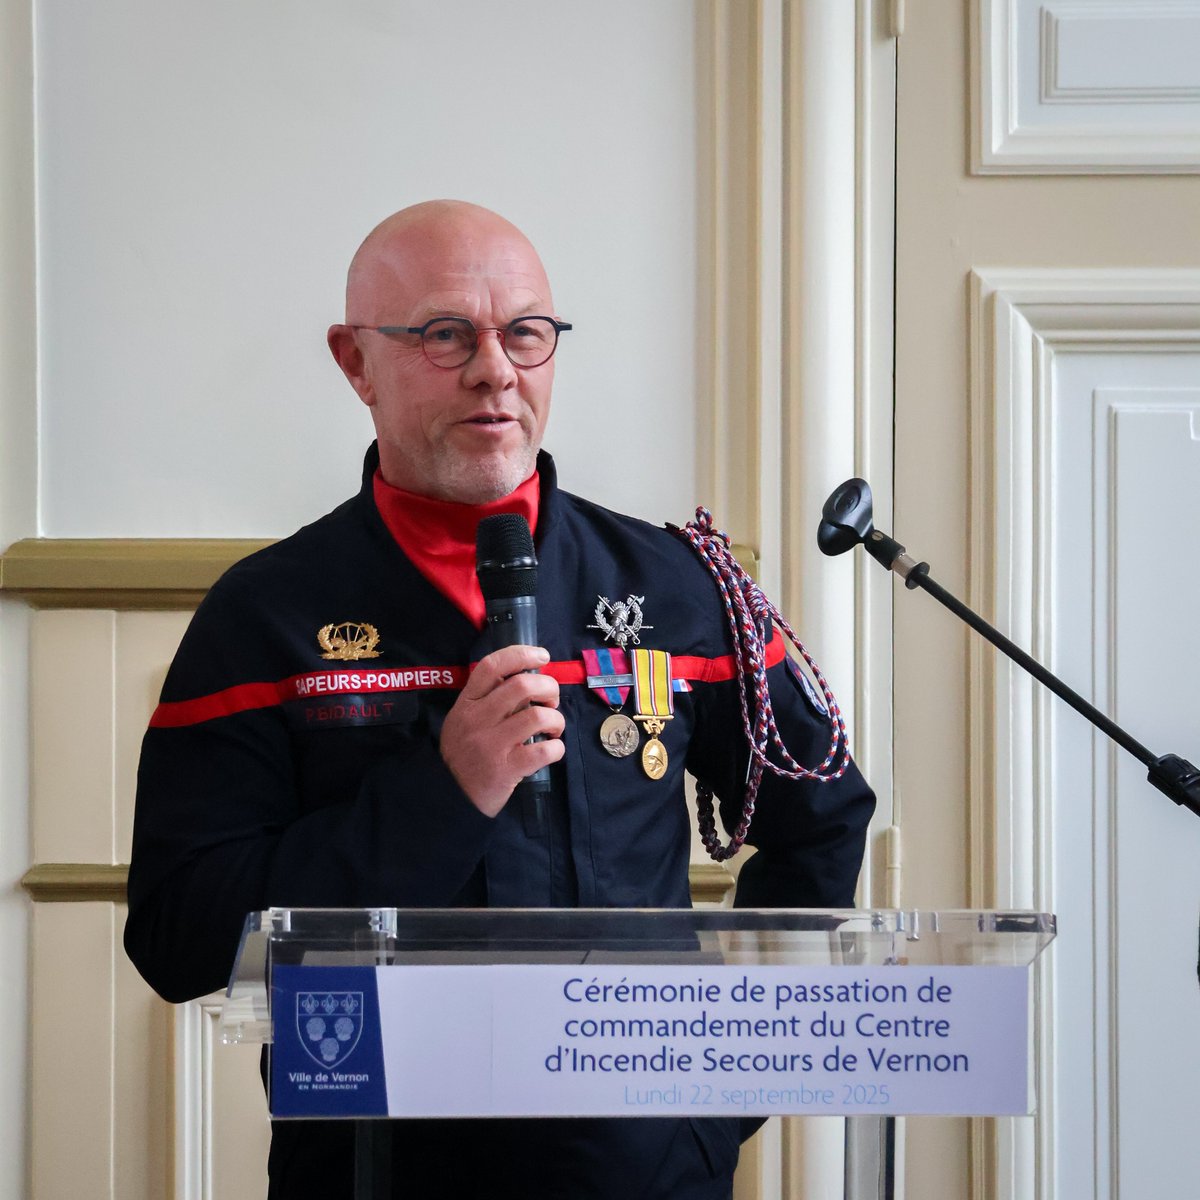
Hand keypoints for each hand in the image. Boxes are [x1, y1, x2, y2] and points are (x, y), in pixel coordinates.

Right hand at [439, 644, 565, 816]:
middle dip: (549, 687)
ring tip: (552, 728)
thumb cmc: (465, 753)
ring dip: (556, 720)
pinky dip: (557, 748)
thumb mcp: (463, 719)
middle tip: (551, 701)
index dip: (521, 654)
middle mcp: (477, 720)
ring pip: (537, 717)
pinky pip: (544, 751)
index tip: (542, 656)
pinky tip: (552, 749)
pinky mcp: (506, 770)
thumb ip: (487, 698)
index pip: (492, 666)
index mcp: (467, 703)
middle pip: (522, 686)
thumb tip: (528, 678)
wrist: (452, 796)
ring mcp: (491, 745)